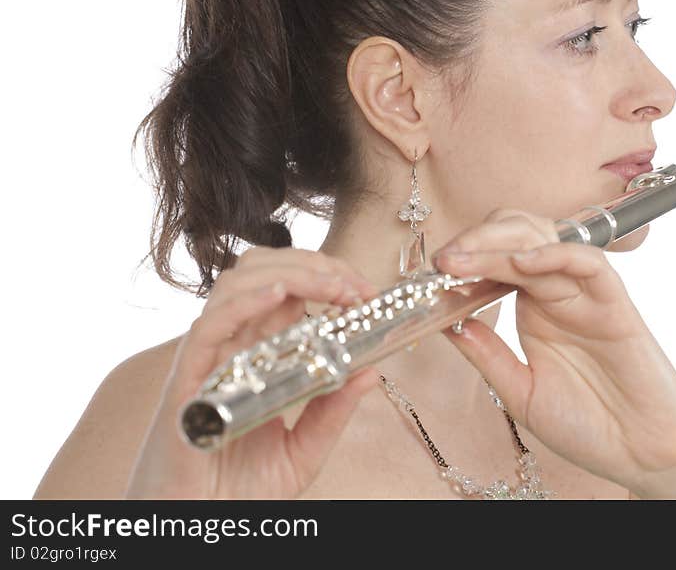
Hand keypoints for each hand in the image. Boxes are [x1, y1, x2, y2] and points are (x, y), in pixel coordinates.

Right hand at [125, 247, 380, 498]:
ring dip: (289, 273)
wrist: (197, 529)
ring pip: (235, 285)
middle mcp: (231, 347)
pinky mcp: (186, 382)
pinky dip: (244, 301)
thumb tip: (370, 372)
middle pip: (263, 272)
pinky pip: (208, 326)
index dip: (328, 277)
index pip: (290, 291)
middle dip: (314, 264)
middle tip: (355, 285)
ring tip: (331, 286)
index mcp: (258, 354)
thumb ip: (332, 413)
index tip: (365, 291)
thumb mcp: (302, 453)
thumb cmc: (239, 492)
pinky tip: (279, 294)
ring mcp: (208, 359)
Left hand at [432, 209, 675, 496]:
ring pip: (546, 241)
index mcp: (532, 309)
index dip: (464, 258)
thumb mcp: (520, 393)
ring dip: (502, 243)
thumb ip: (487, 356)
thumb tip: (446, 323)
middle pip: (516, 238)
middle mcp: (556, 294)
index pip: (495, 261)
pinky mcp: (615, 305)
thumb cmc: (586, 427)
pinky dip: (556, 254)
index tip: (434, 271)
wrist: (642, 455)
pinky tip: (522, 263)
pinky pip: (589, 263)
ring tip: (466, 257)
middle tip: (445, 259)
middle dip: (477, 240)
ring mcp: (585, 295)